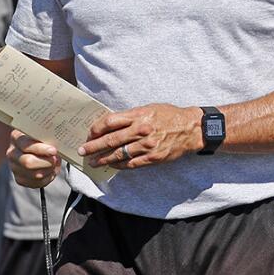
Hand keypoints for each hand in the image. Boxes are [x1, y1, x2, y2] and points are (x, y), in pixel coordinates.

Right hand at [9, 131, 60, 187]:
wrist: (35, 148)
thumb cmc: (41, 139)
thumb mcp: (43, 133)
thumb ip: (48, 137)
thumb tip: (55, 146)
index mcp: (16, 138)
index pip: (26, 145)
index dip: (40, 149)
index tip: (53, 150)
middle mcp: (12, 153)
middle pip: (28, 162)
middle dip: (46, 162)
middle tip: (55, 159)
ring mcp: (14, 167)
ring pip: (34, 174)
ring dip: (48, 170)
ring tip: (55, 164)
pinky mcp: (20, 179)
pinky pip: (36, 183)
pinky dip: (47, 178)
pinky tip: (51, 171)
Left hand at [79, 104, 200, 169]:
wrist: (191, 129)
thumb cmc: (169, 116)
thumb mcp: (149, 109)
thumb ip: (130, 116)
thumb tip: (110, 124)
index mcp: (139, 115)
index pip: (110, 122)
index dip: (96, 129)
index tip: (89, 133)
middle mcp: (141, 130)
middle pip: (111, 140)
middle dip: (93, 147)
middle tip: (82, 151)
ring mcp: (147, 145)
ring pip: (119, 154)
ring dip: (103, 159)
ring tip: (93, 162)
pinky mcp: (153, 158)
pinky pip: (131, 163)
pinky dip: (119, 165)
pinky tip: (112, 165)